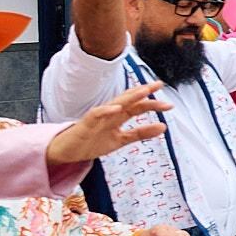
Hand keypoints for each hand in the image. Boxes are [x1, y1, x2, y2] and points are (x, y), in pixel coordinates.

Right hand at [45, 87, 166, 167]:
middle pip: (129, 100)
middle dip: (144, 93)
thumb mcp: (121, 140)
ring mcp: (98, 116)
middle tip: (159, 85)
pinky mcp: (86, 123)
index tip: (169, 102)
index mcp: (119, 116)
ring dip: (129, 96)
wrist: (67, 150)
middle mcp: (110, 113)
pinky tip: (117, 108)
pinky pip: (97, 114)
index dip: (152, 103)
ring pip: (115, 103)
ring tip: (144, 91)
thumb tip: (164, 127)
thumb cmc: (93, 141)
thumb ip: (141, 133)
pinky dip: (107, 110)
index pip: (137, 106)